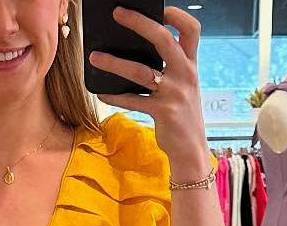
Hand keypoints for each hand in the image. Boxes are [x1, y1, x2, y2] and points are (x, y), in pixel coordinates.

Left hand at [89, 5, 211, 180]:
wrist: (191, 150)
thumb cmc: (182, 115)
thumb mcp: (184, 87)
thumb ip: (169, 68)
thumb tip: (137, 51)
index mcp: (191, 65)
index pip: (191, 30)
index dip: (176, 14)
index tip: (160, 8)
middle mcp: (185, 75)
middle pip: (163, 39)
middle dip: (139, 23)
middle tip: (118, 14)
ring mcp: (174, 93)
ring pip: (140, 71)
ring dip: (114, 63)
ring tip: (95, 57)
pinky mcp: (163, 112)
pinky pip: (133, 100)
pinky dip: (115, 96)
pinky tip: (101, 92)